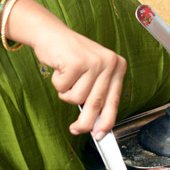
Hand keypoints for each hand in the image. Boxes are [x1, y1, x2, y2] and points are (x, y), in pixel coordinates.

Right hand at [31, 24, 125, 140]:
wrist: (52, 34)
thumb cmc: (71, 56)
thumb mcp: (91, 74)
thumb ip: (96, 95)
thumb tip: (96, 125)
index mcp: (117, 66)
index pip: (114, 101)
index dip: (106, 122)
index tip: (99, 135)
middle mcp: (109, 63)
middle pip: (96, 104)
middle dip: (85, 122)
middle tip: (75, 129)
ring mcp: (93, 61)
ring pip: (77, 98)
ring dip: (66, 92)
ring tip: (66, 76)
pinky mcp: (76, 62)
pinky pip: (64, 88)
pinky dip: (57, 83)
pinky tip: (60, 69)